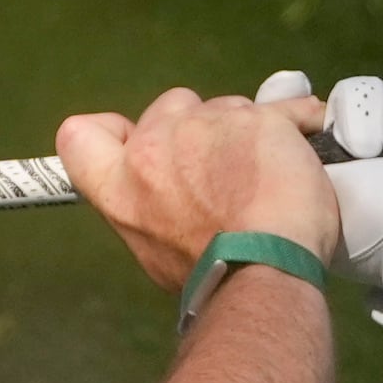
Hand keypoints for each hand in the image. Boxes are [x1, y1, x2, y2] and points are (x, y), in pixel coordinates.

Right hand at [56, 86, 338, 293]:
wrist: (263, 272)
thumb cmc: (212, 275)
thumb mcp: (157, 251)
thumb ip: (150, 208)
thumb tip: (168, 200)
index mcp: (120, 187)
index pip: (79, 136)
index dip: (106, 133)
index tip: (132, 145)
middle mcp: (153, 148)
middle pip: (167, 110)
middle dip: (194, 130)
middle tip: (221, 173)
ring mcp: (205, 126)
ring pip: (224, 107)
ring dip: (243, 131)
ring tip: (268, 173)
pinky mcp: (256, 118)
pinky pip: (279, 109)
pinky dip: (294, 121)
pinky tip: (304, 137)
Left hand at [272, 71, 382, 324]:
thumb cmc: (380, 236)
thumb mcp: (325, 190)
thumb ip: (297, 139)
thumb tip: (284, 82)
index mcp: (352, 158)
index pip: (347, 101)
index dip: (351, 109)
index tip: (354, 139)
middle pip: (377, 93)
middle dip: (375, 119)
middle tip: (373, 152)